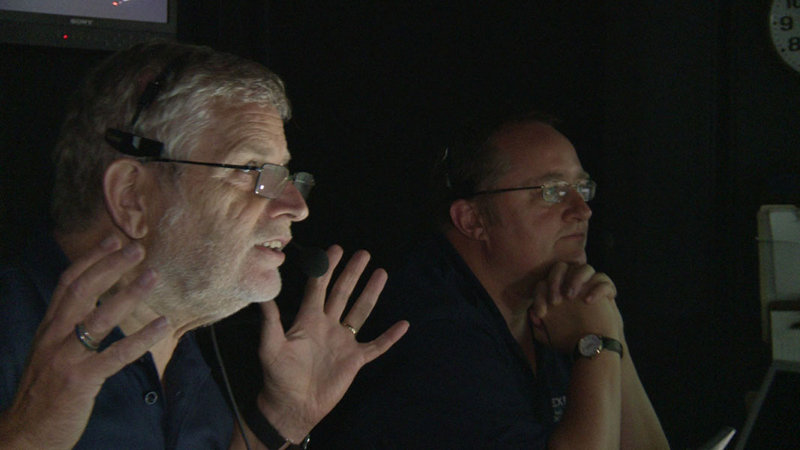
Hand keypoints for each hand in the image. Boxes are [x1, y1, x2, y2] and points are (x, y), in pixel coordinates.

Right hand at [0, 236, 168, 448]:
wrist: (25, 434)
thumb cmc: (44, 393)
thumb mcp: (50, 354)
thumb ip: (69, 331)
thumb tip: (95, 308)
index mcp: (48, 328)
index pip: (68, 284)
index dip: (91, 259)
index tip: (113, 239)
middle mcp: (54, 337)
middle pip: (83, 291)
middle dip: (111, 266)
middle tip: (138, 249)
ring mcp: (66, 358)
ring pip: (100, 318)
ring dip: (130, 294)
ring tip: (153, 277)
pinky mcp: (81, 380)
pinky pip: (116, 355)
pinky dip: (142, 338)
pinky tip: (163, 326)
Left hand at [255, 245, 408, 442]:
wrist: (293, 406)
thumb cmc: (278, 377)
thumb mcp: (270, 346)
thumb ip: (270, 320)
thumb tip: (263, 294)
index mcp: (307, 319)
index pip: (318, 287)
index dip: (326, 268)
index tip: (335, 249)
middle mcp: (327, 325)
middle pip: (342, 293)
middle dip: (352, 273)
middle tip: (364, 253)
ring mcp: (343, 342)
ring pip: (361, 311)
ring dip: (371, 293)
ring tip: (381, 273)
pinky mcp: (355, 360)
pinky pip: (376, 345)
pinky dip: (390, 336)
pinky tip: (403, 324)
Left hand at [528, 262, 621, 352]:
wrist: (595, 346)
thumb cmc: (571, 339)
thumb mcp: (551, 336)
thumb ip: (539, 327)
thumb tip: (533, 315)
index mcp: (556, 291)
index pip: (544, 282)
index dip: (539, 295)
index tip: (542, 314)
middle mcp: (571, 285)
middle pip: (561, 267)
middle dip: (555, 280)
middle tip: (555, 301)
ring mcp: (589, 287)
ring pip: (585, 268)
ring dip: (576, 278)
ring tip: (570, 296)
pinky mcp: (606, 293)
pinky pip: (604, 281)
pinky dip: (596, 289)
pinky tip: (588, 301)